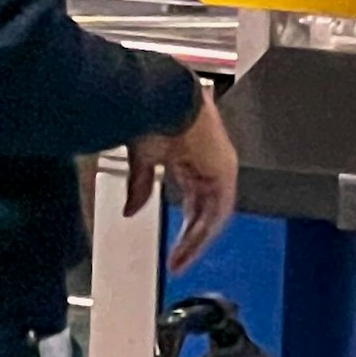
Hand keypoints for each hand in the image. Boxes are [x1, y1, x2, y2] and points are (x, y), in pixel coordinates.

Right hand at [126, 90, 238, 273]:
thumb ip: (140, 186)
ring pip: (213, 214)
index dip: (185, 222)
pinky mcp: (224, 171)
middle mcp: (210, 162)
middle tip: (178, 261)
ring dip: (197, 239)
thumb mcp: (142, 158)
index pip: (193, 196)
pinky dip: (204, 230)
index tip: (174, 243)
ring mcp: (220, 166)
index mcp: (192, 155)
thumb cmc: (151, 111)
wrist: (162, 96)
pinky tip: (190, 245)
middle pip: (205, 209)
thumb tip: (131, 209)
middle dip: (191, 237)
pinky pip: (218, 210)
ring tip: (180, 260)